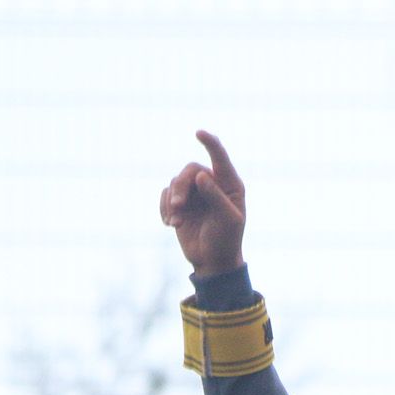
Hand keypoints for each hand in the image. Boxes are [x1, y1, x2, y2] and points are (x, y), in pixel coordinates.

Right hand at [159, 130, 246, 275]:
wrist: (213, 262)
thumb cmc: (226, 240)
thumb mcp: (227, 220)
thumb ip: (216, 197)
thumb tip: (201, 175)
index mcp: (230, 185)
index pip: (219, 158)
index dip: (210, 143)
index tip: (198, 133)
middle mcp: (212, 184)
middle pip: (190, 170)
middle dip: (181, 187)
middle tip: (177, 206)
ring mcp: (195, 193)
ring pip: (175, 182)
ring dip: (172, 202)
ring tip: (176, 222)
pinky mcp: (180, 204)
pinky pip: (165, 195)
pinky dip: (164, 208)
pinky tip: (170, 224)